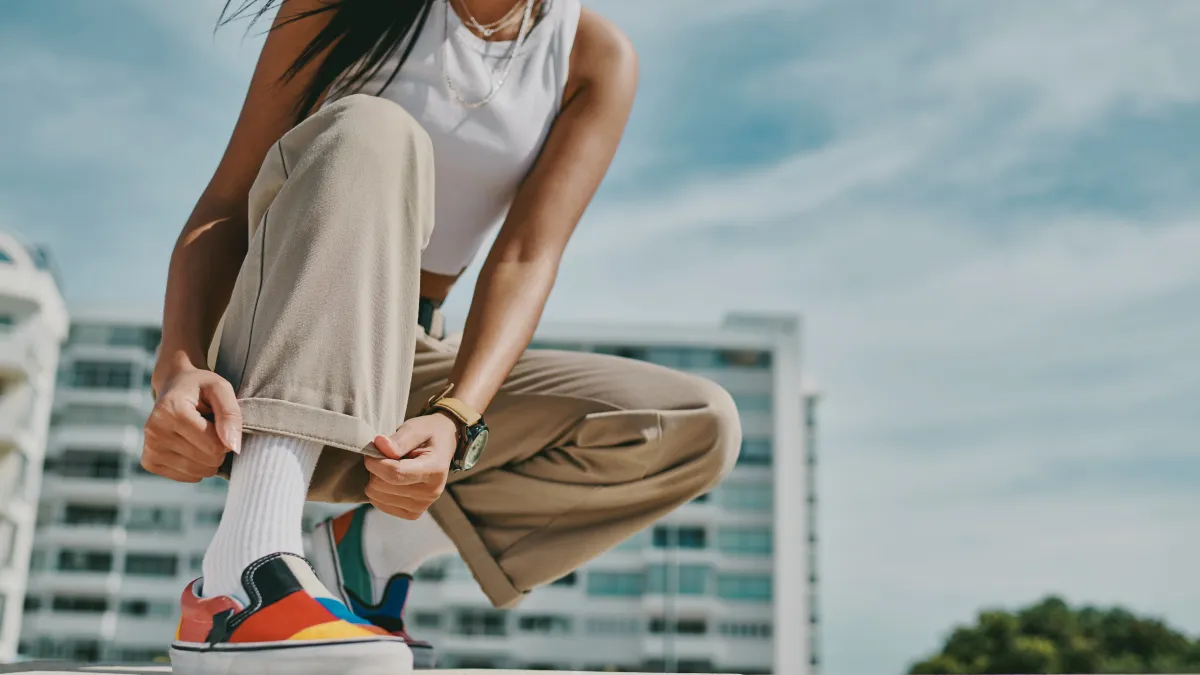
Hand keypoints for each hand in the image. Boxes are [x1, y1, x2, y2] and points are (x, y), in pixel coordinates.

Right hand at [142, 365, 241, 482]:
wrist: (173, 387)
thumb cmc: (201, 387)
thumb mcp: (221, 389)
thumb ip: (231, 414)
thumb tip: (233, 447)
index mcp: (171, 411)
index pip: (215, 445)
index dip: (227, 437)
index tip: (220, 422)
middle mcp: (155, 431)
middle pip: (208, 460)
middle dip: (218, 448)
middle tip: (211, 429)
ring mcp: (149, 448)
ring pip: (198, 472)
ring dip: (208, 458)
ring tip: (200, 436)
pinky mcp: (149, 462)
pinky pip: (187, 477)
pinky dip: (196, 466)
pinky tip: (190, 446)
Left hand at [364, 413, 458, 519]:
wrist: (443, 446)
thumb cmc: (428, 435)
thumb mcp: (417, 428)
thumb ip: (399, 439)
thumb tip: (380, 445)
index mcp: (434, 470)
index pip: (395, 473)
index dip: (375, 462)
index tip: (373, 448)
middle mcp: (431, 493)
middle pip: (383, 486)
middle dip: (375, 469)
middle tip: (385, 456)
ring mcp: (422, 506)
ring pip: (378, 496)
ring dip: (376, 479)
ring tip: (389, 467)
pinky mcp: (413, 513)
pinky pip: (381, 506)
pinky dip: (378, 491)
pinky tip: (389, 480)